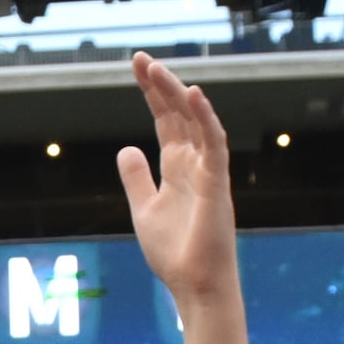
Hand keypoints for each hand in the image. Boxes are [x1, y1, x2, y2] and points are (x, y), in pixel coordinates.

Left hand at [115, 51, 239, 300]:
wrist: (193, 285)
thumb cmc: (174, 253)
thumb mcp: (144, 209)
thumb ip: (136, 178)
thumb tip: (126, 148)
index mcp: (176, 166)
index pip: (165, 119)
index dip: (152, 92)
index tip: (137, 66)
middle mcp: (194, 162)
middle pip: (178, 112)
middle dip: (160, 84)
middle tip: (141, 58)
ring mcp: (208, 170)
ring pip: (195, 121)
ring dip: (177, 93)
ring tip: (157, 69)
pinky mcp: (217, 183)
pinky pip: (215, 143)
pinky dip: (205, 118)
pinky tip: (192, 94)